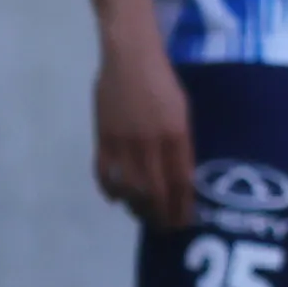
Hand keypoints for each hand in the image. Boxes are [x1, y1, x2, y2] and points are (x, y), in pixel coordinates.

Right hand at [91, 33, 196, 227]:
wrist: (129, 58)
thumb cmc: (162, 82)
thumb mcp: (183, 111)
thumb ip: (180, 143)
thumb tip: (178, 175)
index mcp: (176, 135)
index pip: (181, 181)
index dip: (182, 206)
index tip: (185, 222)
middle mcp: (151, 143)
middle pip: (156, 191)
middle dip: (161, 214)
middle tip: (165, 228)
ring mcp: (124, 142)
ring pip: (130, 188)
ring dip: (137, 207)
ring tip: (144, 217)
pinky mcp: (102, 138)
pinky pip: (105, 173)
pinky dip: (110, 190)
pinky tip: (117, 199)